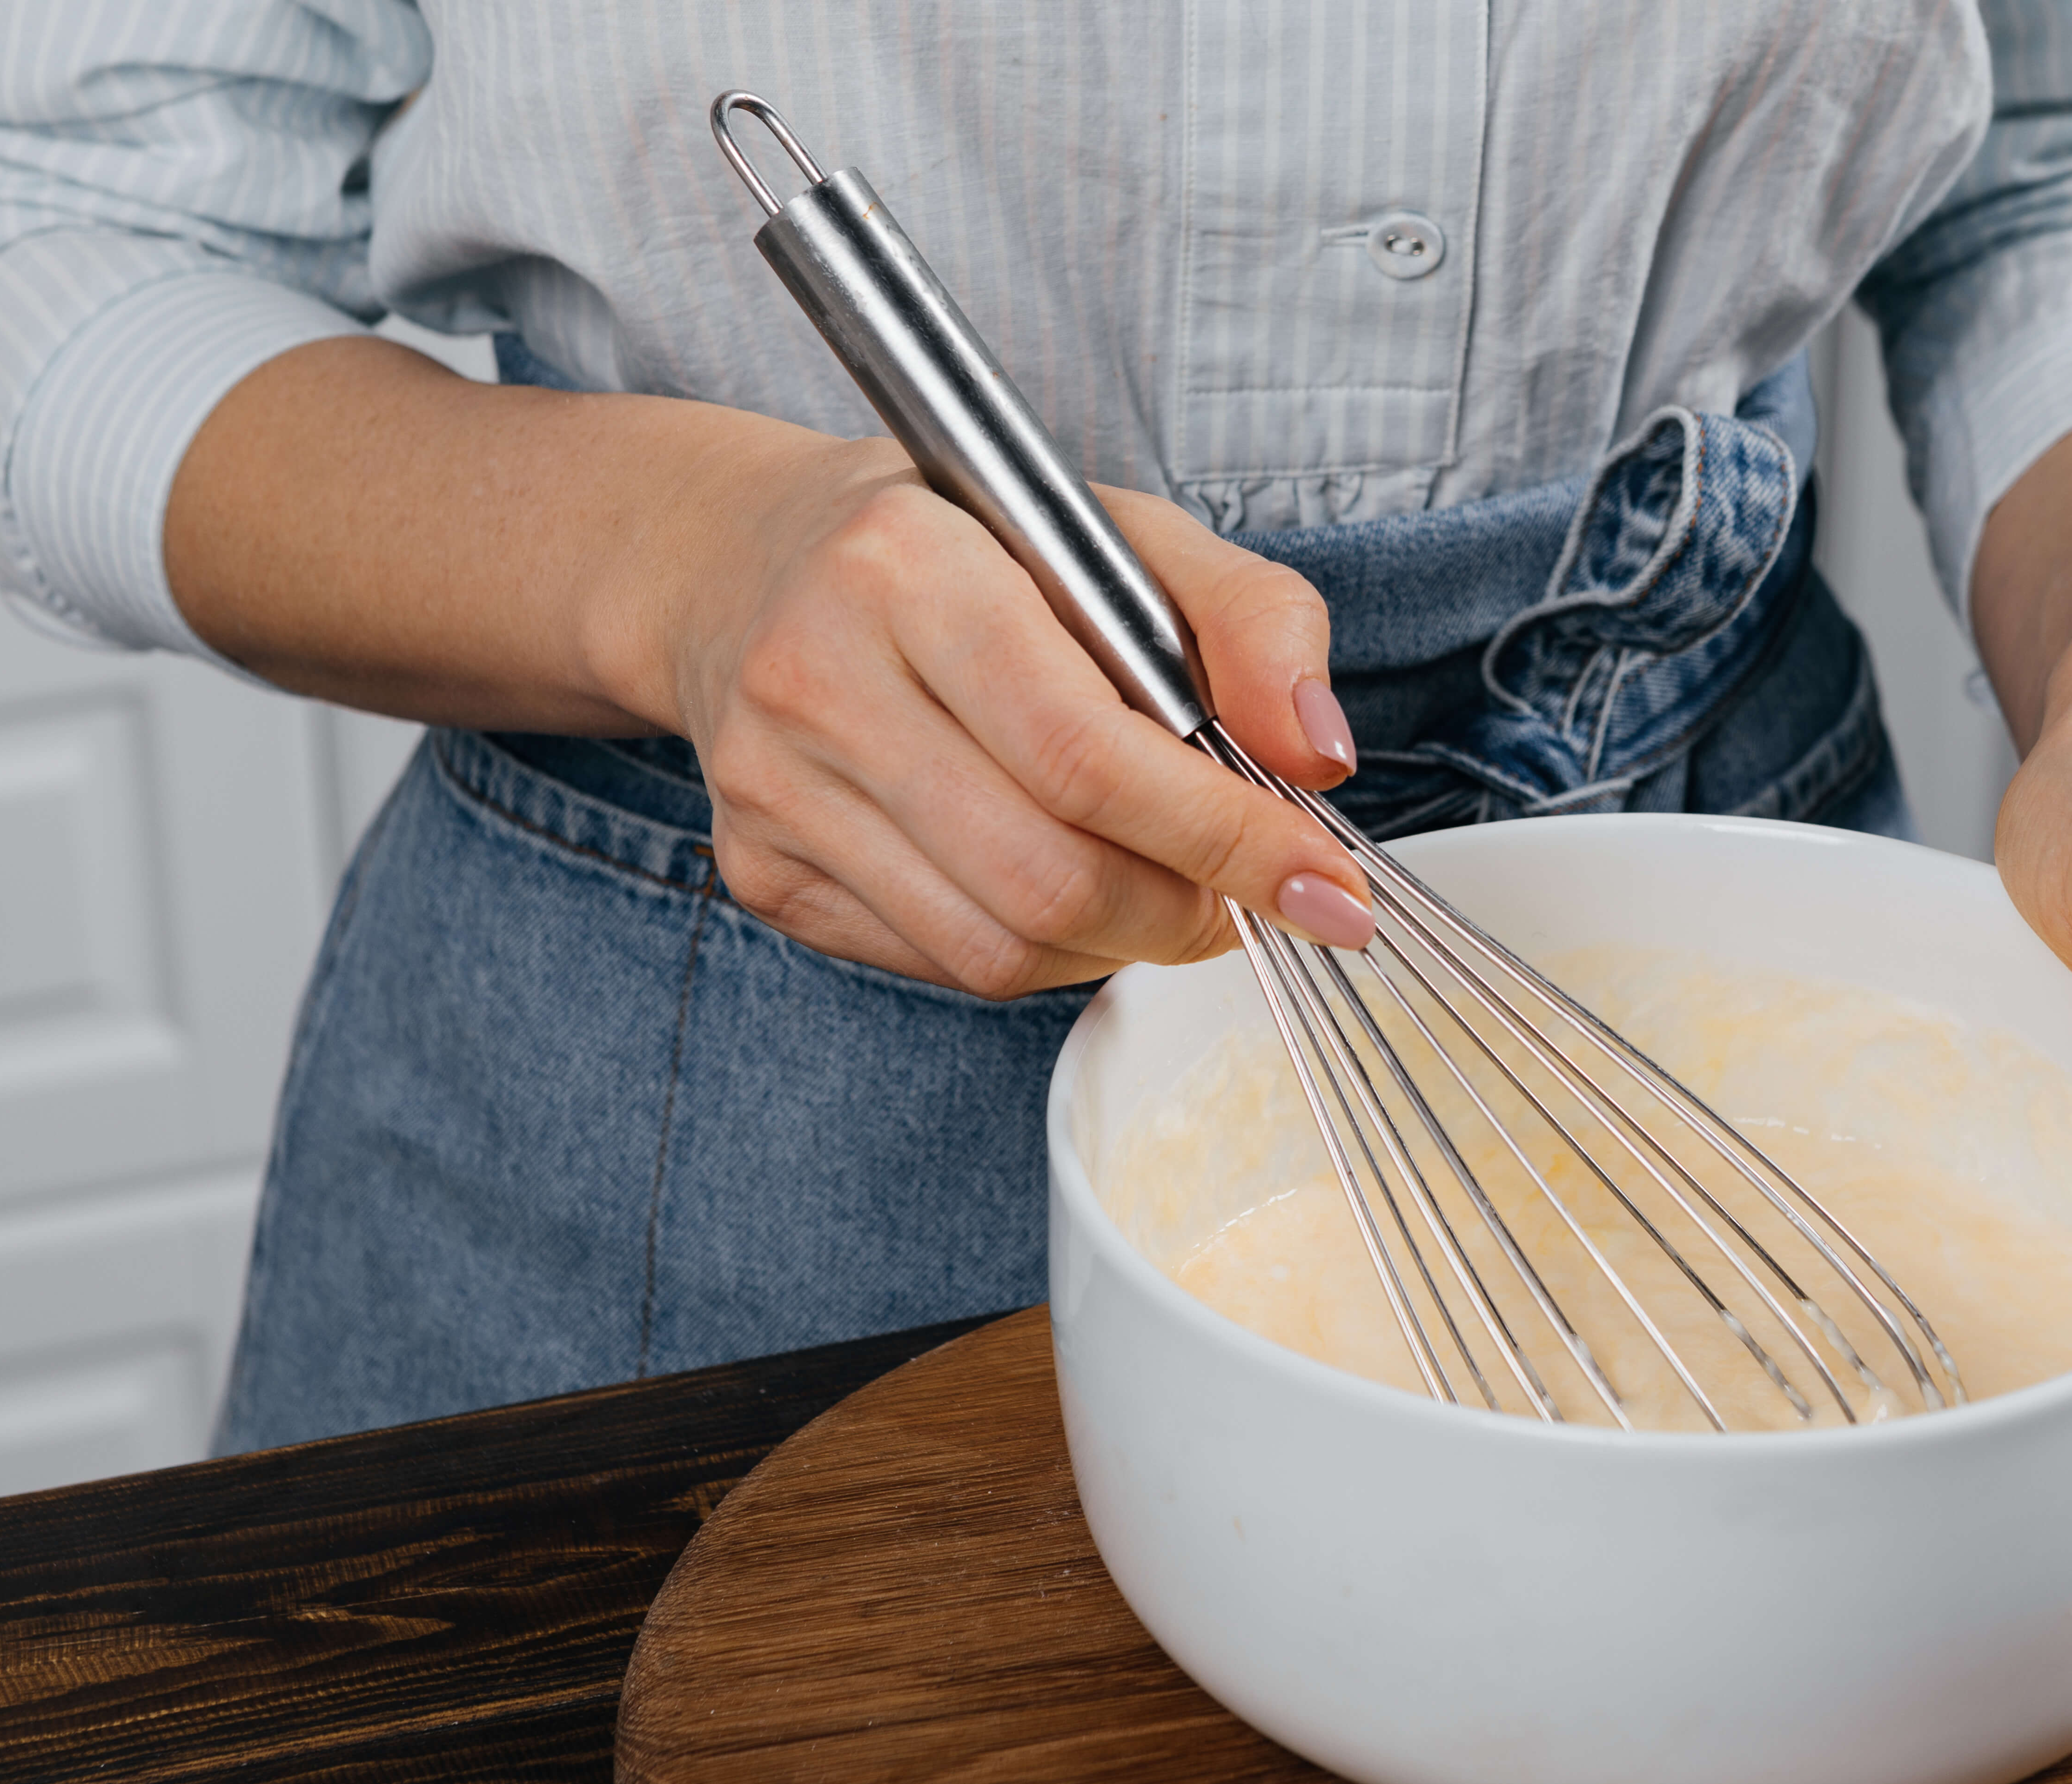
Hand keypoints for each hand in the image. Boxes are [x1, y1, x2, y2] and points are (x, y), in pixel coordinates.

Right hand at [166, 338, 1370, 1000]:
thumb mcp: (1123, 532)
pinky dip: (1039, 951)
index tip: (1326, 886)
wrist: (745, 562)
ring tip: (1163, 887)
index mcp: (902, 568)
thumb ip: (1251, 621)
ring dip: (1119, 942)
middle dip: (1185, 909)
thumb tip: (1322, 758)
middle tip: (1247, 893)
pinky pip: (940, 963)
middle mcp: (813, 681)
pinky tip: (1060, 881)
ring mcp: (771, 791)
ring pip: (996, 946)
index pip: (1088, 755)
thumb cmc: (964, 545)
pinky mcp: (760, 872)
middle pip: (1046, 875)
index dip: (1224, 839)